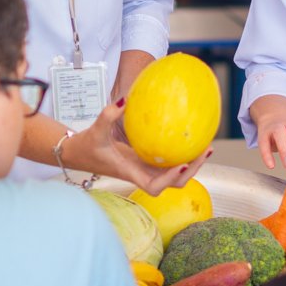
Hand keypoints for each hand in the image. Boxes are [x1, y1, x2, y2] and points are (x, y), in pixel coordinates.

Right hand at [61, 98, 209, 195]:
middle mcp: (142, 174)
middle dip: (191, 170)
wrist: (79, 153)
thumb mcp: (95, 129)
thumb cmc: (87, 145)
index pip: (154, 186)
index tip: (182, 164)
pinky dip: (181, 154)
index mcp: (131, 173)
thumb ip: (108, 114)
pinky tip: (190, 138)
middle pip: (173, 183)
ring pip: (174, 174)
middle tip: (204, 151)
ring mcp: (145, 169)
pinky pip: (168, 161)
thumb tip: (125, 99)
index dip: (170, 179)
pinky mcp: (146, 162)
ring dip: (191, 164)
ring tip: (206, 146)